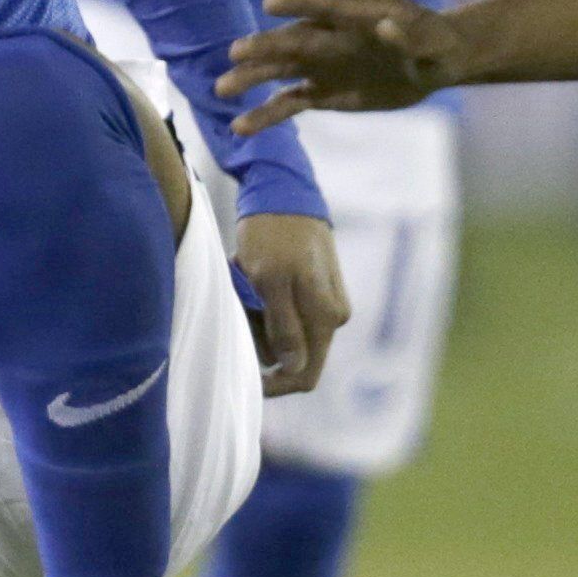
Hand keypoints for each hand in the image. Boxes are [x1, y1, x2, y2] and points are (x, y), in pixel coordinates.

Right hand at [218, 0, 458, 132]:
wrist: (432, 61)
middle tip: (235, 53)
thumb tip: (386, 28)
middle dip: (265, 46)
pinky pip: (289, 103)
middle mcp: (329, 35)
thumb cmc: (433, 42)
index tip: (271, 4)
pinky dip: (266, 114)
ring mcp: (321, 64)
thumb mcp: (431, 40)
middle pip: (291, 40)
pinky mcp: (322, 92)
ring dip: (251, 79)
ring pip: (280, 71)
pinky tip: (240, 127)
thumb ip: (409, 34)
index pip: (323, 3)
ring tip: (221, 90)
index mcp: (354, 12)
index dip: (299, 2)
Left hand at [233, 209, 347, 396]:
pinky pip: (284, 315)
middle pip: (292, 357)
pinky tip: (252, 278)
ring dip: (258, 320)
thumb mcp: (270, 280)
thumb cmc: (273, 234)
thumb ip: (285, 326)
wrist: (283, 192)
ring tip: (247, 283)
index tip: (245, 373)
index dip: (274, 385)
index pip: (305, 376)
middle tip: (244, 304)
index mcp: (328, 318)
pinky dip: (262, 305)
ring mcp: (325, 303)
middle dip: (261, 340)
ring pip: (284, 336)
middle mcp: (333, 316)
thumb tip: (293, 367)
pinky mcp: (314, 291)